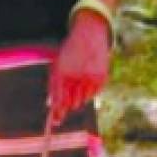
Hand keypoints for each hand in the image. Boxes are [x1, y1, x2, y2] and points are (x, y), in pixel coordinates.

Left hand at [49, 10, 110, 125]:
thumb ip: (55, 90)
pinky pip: (93, 94)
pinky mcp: (102, 78)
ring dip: (79, 95)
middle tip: (70, 93)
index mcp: (63, 73)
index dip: (57, 113)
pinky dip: (89, 90)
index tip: (56, 122)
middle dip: (69, 103)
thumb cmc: (70, 53)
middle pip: (72, 104)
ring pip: (83, 100)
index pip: (59, 99)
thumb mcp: (58, 68)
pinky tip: (88, 77)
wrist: (89, 33)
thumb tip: (55, 111)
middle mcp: (77, 77)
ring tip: (80, 78)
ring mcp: (91, 77)